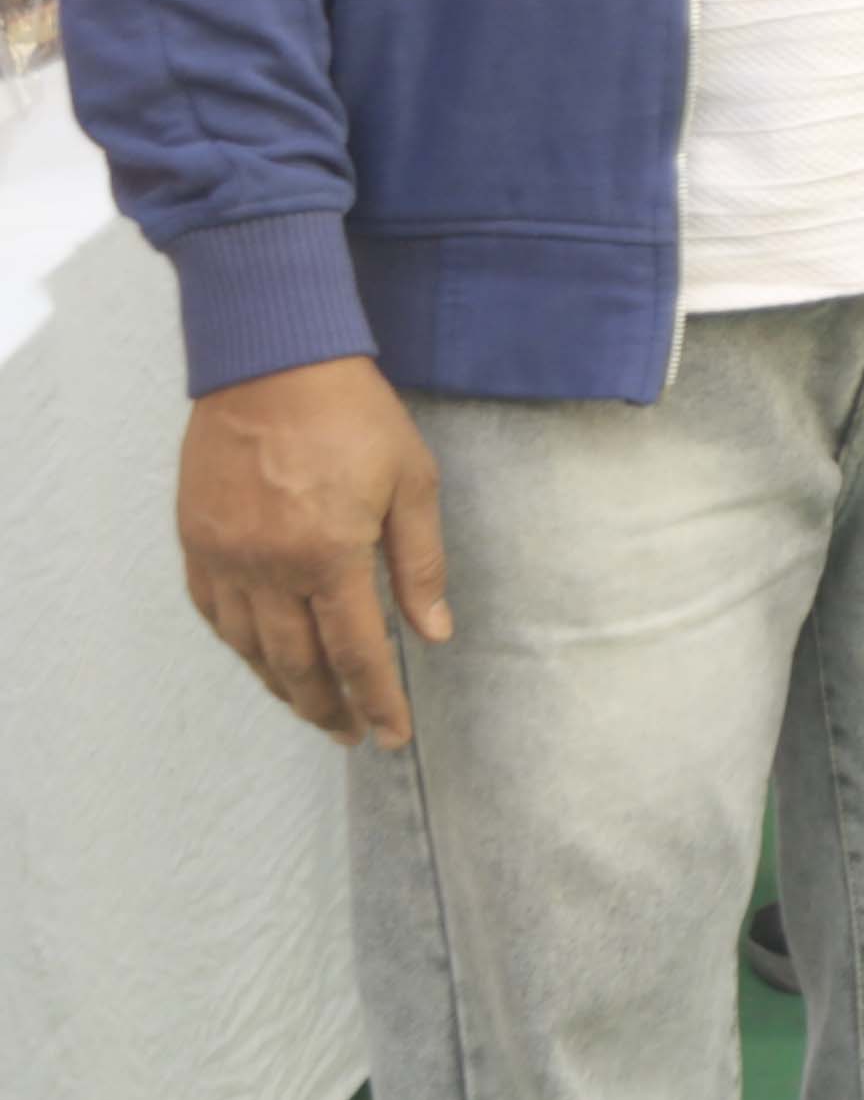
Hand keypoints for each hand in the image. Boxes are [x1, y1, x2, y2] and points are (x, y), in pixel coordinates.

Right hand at [179, 355, 444, 746]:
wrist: (271, 363)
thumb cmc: (353, 416)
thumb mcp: (412, 482)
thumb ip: (420, 563)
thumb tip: (434, 632)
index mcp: (328, 554)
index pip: (356, 652)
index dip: (376, 699)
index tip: (391, 735)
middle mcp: (268, 567)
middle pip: (296, 664)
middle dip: (327, 707)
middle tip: (350, 734)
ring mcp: (224, 557)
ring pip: (249, 648)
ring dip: (281, 686)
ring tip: (313, 706)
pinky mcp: (195, 541)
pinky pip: (213, 613)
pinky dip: (239, 645)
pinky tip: (261, 656)